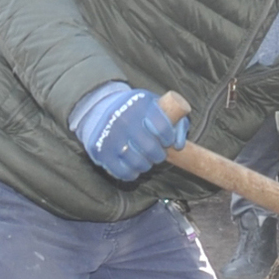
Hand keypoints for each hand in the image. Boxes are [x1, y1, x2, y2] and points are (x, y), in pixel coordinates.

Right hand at [69, 81, 185, 181]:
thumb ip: (176, 122)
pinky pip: (122, 172)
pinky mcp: (99, 151)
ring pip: (138, 163)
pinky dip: (131, 173)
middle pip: (151, 148)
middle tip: (157, 153)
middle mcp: (123, 118)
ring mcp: (109, 135)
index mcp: (140, 104)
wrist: (100, 108)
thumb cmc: (136, 110)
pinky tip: (133, 167)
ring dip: (146, 165)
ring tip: (145, 159)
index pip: (163, 127)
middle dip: (159, 155)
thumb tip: (178, 145)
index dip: (168, 138)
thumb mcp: (157, 106)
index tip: (167, 141)